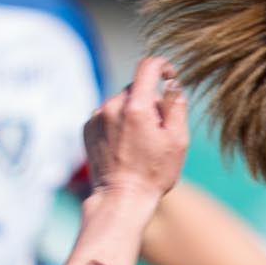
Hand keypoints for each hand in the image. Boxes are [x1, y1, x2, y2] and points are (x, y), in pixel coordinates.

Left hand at [85, 56, 192, 202]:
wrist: (120, 198)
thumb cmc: (154, 173)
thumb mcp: (178, 140)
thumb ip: (176, 105)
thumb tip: (171, 83)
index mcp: (136, 107)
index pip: (147, 66)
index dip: (162, 65)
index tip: (169, 76)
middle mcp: (112, 106)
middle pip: (136, 88)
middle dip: (149, 101)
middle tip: (157, 131)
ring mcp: (96, 117)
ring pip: (122, 102)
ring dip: (133, 113)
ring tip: (139, 143)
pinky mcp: (87, 128)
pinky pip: (108, 114)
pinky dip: (118, 123)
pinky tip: (124, 146)